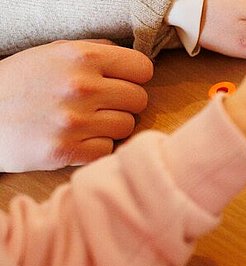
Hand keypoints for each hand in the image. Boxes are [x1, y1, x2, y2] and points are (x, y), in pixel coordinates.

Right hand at [0, 40, 151, 172]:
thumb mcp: (52, 54)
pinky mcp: (66, 149)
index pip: (143, 68)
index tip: (121, 83)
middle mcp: (81, 86)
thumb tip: (131, 61)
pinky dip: (95, 147)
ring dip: (110, 126)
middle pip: (139, 100)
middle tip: (99, 105)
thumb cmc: (19, 83)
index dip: (134, 77)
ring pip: (127, 126)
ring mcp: (74, 120)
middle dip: (123, 103)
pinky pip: (107, 149)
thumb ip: (94, 52)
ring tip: (85, 122)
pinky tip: (76, 138)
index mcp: (81, 57)